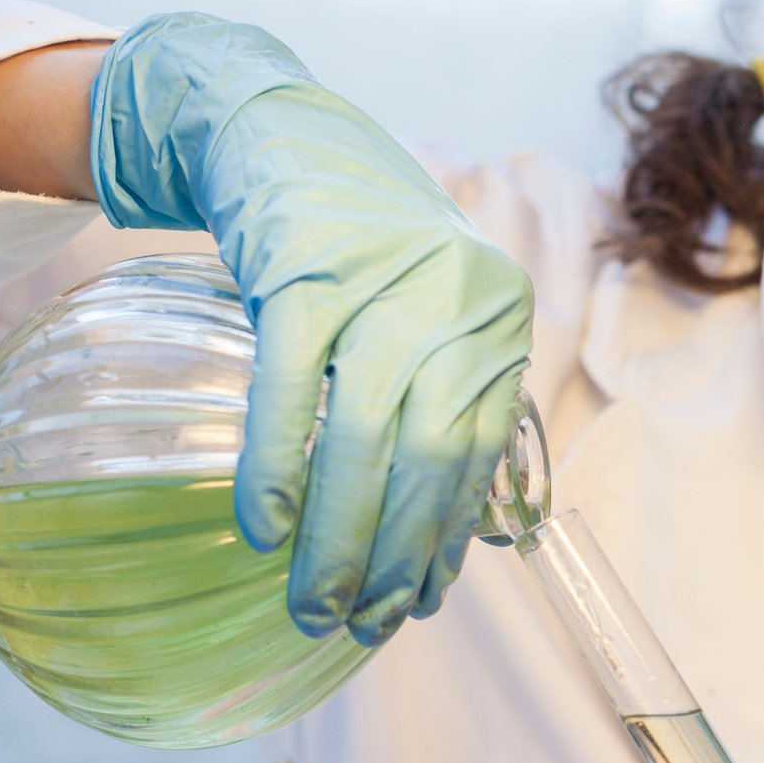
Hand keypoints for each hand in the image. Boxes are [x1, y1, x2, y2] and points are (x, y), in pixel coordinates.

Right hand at [89, 14, 532, 645]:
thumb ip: (438, 410)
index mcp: (497, 319)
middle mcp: (455, 298)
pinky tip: (267, 526)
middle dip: (394, 558)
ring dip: (338, 536)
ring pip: (366, 436)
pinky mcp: (303, 268)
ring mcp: (379, 282)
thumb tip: (434, 552)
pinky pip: (292, 388)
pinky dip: (279, 465)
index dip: (448, 541)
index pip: (480, 455)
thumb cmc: (356, 255)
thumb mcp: (423, 320)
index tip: (416, 606)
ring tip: (312, 602)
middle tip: (355, 625)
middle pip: (431, 457)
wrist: (281, 137)